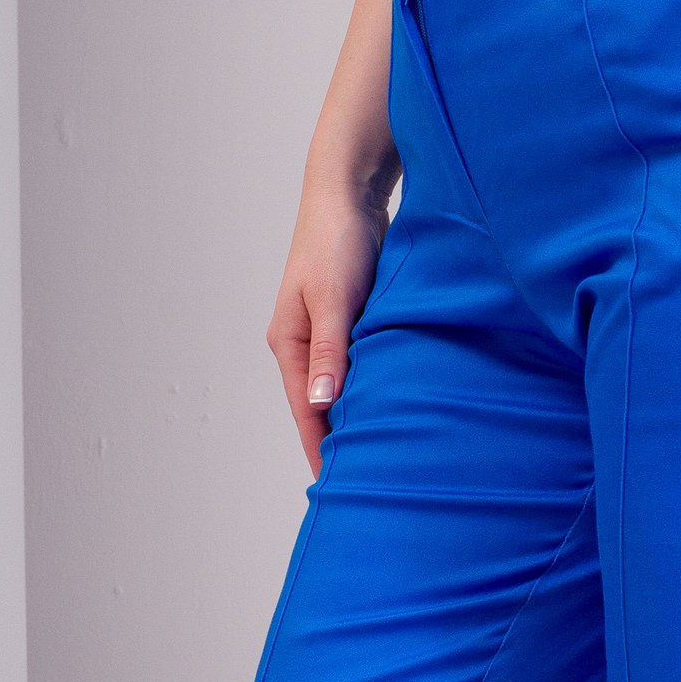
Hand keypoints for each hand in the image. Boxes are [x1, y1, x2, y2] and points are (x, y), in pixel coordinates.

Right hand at [267, 181, 389, 477]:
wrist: (349, 190)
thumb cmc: (338, 239)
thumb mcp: (333, 297)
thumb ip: (331, 351)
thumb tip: (325, 404)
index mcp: (290, 344)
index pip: (307, 413)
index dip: (321, 452)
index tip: (338, 490)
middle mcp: (303, 345)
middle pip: (320, 409)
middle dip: (338, 445)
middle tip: (365, 487)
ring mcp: (326, 335)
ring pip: (341, 390)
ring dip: (357, 421)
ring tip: (379, 460)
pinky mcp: (349, 323)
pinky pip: (358, 369)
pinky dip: (371, 392)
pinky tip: (390, 411)